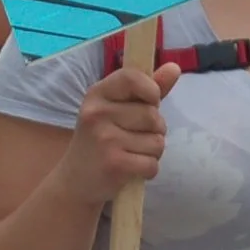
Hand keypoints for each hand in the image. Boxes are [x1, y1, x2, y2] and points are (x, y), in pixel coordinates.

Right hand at [58, 63, 182, 208]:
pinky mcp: (114, 164)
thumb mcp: (117, 110)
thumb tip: (175, 68)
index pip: (132, 77)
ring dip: (152, 152)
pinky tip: (131, 170)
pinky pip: (152, 164)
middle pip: (153, 116)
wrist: (74, 182)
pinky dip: (148, 170)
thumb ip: (146, 90)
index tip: (151, 102)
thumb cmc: (102, 140)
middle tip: (133, 138)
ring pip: (157, 142)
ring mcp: (105, 139)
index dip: (151, 89)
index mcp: (97, 94)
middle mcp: (97, 113)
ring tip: (130, 154)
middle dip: (154, 130)